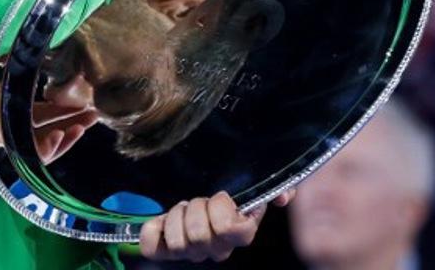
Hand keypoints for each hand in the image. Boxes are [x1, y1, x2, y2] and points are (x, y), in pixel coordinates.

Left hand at [139, 189, 295, 262]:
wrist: (200, 187)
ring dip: (176, 219)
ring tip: (182, 209)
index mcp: (240, 234)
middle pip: (200, 236)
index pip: (230, 230)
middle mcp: (217, 249)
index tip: (221, 195)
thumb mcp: (256, 183)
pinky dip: (152, 231)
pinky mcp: (165, 249)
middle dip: (195, 210)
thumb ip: (279, 187)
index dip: (221, 209)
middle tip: (197, 200)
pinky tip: (159, 219)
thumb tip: (282, 198)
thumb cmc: (231, 189)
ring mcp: (191, 252)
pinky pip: (152, 248)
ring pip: (178, 244)